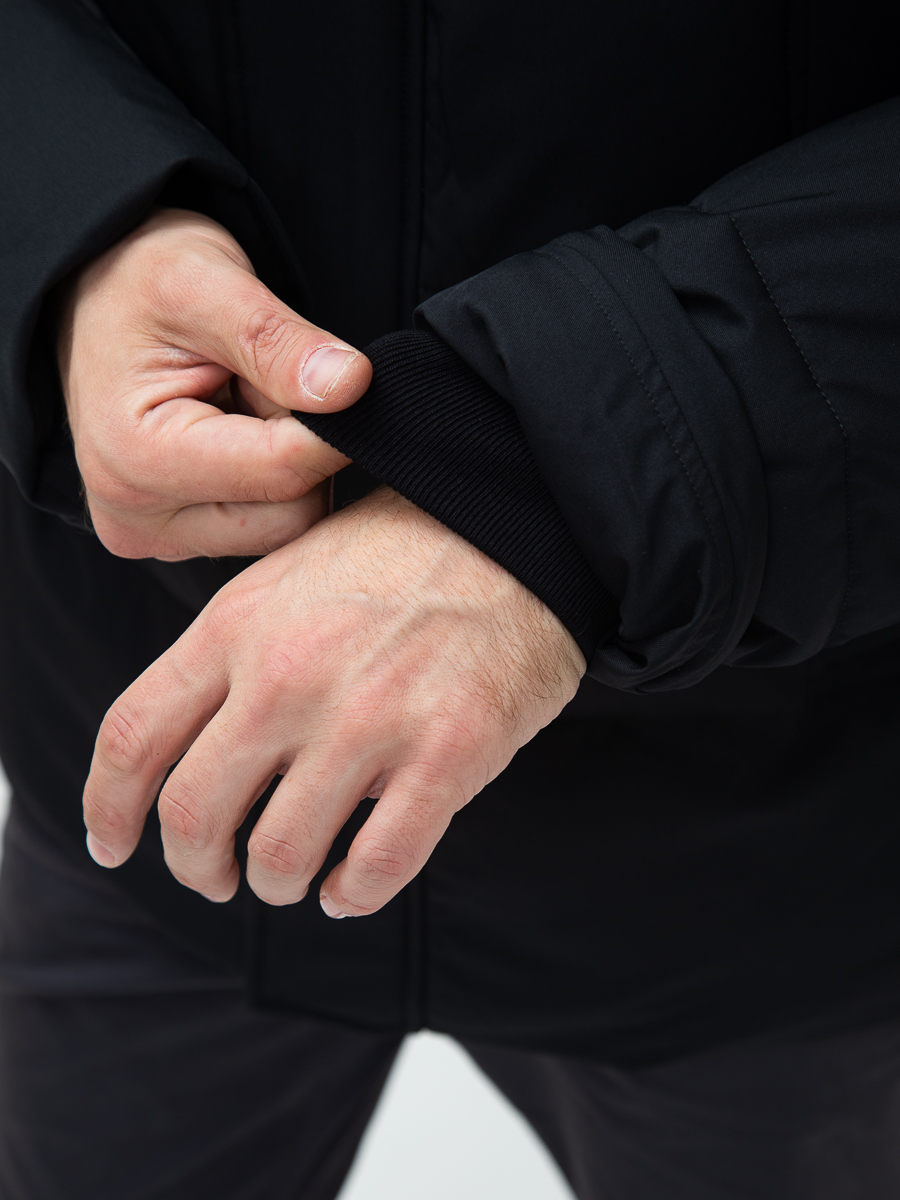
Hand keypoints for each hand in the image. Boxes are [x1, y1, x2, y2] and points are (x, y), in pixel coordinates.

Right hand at [57, 207, 370, 559]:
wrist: (101, 298)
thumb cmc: (142, 281)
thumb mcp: (206, 283)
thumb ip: (277, 340)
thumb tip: (350, 387)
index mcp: (134, 457)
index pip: (280, 472)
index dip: (335, 428)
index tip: (352, 382)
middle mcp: (136, 517)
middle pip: (289, 515)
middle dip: (303, 448)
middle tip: (268, 383)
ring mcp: (156, 536)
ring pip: (285, 525)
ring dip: (290, 464)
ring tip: (246, 403)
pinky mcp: (179, 540)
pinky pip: (267, 526)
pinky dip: (274, 482)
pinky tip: (241, 433)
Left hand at [82, 489, 584, 914]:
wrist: (511, 525)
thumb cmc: (397, 551)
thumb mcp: (284, 576)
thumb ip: (231, 656)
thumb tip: (203, 749)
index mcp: (237, 626)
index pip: (133, 737)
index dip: (107, 808)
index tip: (111, 844)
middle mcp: (289, 675)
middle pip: (193, 813)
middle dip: (194, 867)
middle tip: (215, 877)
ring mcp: (368, 717)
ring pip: (281, 853)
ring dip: (277, 883)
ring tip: (293, 879)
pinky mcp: (447, 751)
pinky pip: (377, 864)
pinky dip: (353, 895)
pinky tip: (350, 889)